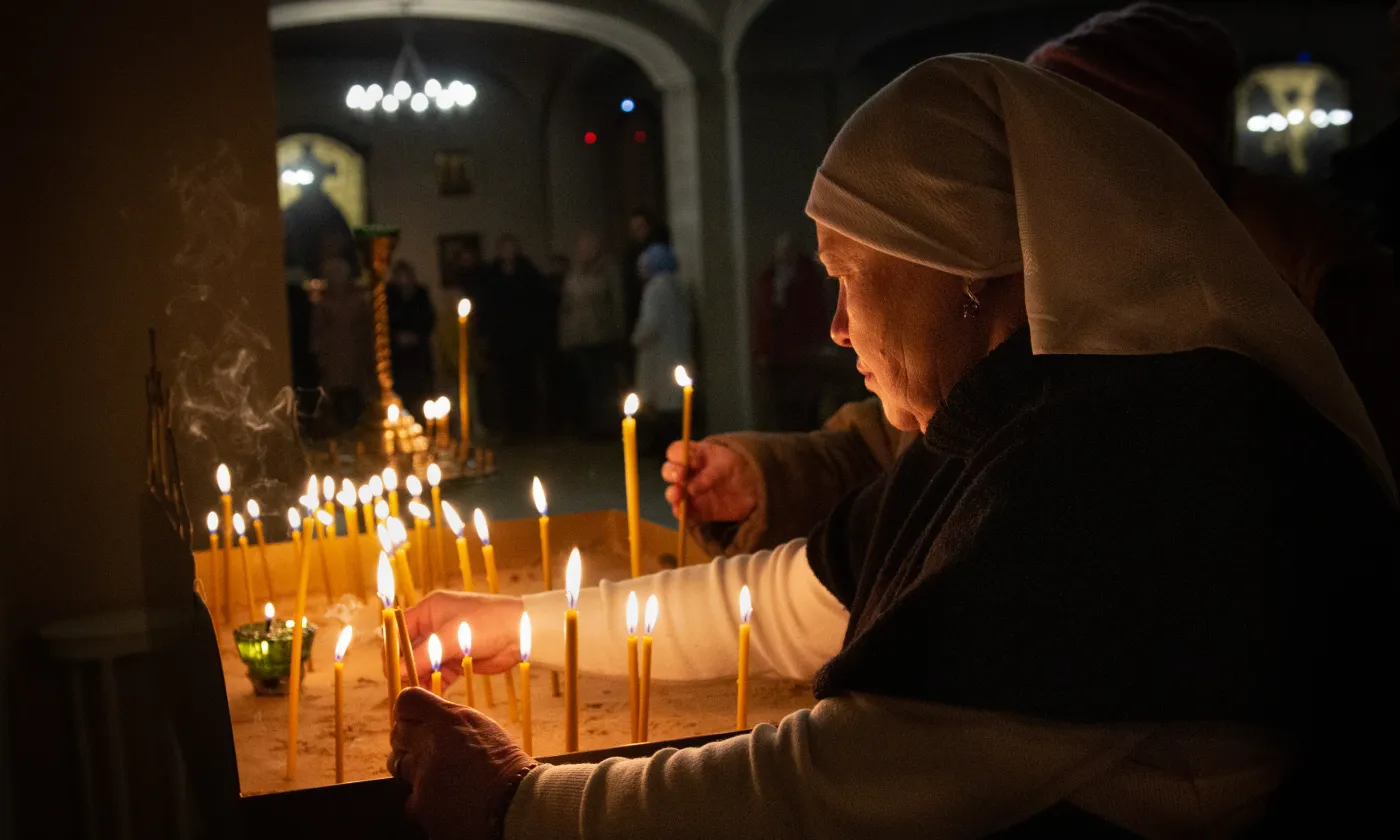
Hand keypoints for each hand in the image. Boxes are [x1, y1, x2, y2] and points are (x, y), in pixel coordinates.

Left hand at [390, 688, 535, 839]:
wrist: (516, 802)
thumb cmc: (506, 765)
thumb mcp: (482, 728)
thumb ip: (451, 723)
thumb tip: (430, 721)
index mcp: (449, 719)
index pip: (408, 701)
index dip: (407, 712)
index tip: (413, 721)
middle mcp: (431, 742)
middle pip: (397, 733)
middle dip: (407, 742)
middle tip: (426, 753)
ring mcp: (423, 774)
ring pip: (397, 765)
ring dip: (413, 771)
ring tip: (439, 778)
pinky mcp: (420, 803)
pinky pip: (410, 799)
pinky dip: (423, 802)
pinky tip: (445, 803)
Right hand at [403, 591, 523, 687]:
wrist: (522, 632)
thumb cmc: (485, 623)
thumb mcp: (449, 638)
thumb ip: (423, 655)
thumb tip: (397, 671)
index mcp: (429, 609)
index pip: (400, 629)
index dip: (393, 649)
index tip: (391, 670)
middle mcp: (435, 625)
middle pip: (410, 650)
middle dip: (407, 668)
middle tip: (405, 687)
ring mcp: (446, 643)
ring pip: (424, 664)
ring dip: (420, 679)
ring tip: (418, 695)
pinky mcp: (458, 659)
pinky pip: (440, 674)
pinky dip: (436, 685)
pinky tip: (433, 697)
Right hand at [661, 440, 759, 523]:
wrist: (755, 489)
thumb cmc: (738, 468)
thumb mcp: (726, 464)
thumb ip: (709, 475)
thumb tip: (690, 489)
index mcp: (694, 455)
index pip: (676, 452)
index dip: (677, 456)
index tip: (686, 463)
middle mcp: (688, 472)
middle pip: (669, 471)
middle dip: (671, 474)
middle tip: (679, 478)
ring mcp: (690, 492)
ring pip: (673, 492)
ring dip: (672, 494)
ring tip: (677, 496)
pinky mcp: (697, 509)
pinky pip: (684, 512)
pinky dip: (680, 512)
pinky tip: (681, 512)